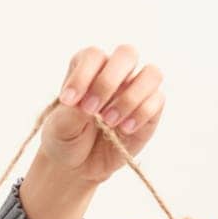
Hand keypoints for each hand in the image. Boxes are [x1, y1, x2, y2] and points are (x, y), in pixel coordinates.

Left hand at [35, 44, 164, 184]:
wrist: (78, 164)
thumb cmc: (65, 137)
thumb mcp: (59, 127)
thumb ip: (72, 113)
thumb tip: (91, 104)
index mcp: (88, 66)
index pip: (94, 55)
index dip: (83, 75)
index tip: (69, 101)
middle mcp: (114, 72)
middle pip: (127, 54)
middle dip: (108, 81)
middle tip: (91, 109)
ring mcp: (135, 88)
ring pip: (151, 74)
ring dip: (129, 98)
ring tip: (108, 121)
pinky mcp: (151, 109)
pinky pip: (157, 100)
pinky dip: (140, 114)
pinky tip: (123, 130)